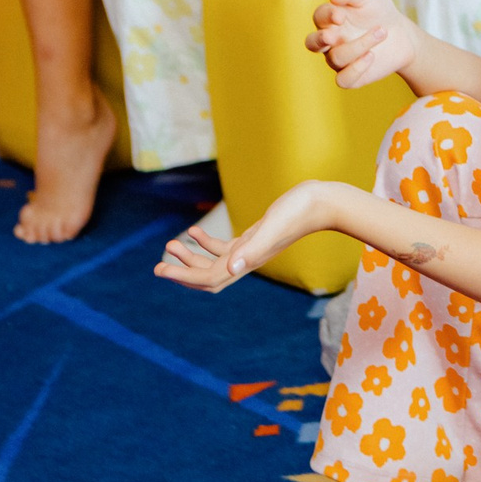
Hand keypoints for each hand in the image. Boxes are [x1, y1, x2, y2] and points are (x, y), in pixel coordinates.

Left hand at [153, 179, 341, 292]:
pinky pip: (224, 248)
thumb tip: (232, 268)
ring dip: (190, 257)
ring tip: (170, 245)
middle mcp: (248, 260)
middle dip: (182, 272)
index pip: (211, 278)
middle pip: (209, 276)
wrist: (321, 203)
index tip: (160, 268)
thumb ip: (253, 248)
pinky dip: (206, 243)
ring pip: (214, 263)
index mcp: (249, 260)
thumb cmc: (299, 212)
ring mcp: (251, 250)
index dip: (183, 276)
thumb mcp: (272, 227)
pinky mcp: (254, 237)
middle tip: (158, 264)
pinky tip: (194, 231)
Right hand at [307, 0, 421, 89]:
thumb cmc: (379, 12)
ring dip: (359, 46)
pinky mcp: (352, 76)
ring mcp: (339, 59)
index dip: (327, 16)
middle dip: (319, 40)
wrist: (402, 34)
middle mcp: (330, 41)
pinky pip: (343, 80)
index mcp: (329, 19)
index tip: (341, 15)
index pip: (319, 17)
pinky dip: (356, 69)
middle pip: (311, 43)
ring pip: (335, 58)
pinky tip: (371, 56)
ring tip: (382, 32)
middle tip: (331, 36)